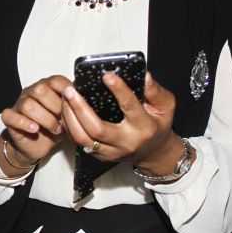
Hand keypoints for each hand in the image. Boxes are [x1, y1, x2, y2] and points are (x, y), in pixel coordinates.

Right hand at [0, 75, 71, 162]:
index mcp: (47, 87)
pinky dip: (24, 123)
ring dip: (45, 119)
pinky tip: (35, 129)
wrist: (36, 145)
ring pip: (28, 105)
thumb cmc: (53, 128)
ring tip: (55, 129)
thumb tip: (85, 101)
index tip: (75, 105)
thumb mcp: (67, 116)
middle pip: (40, 90)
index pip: (56, 80)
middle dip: (56, 107)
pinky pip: (10, 116)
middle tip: (64, 121)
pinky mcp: (10, 118)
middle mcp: (31, 92)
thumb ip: (73, 106)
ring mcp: (19, 104)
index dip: (67, 91)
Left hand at [61, 71, 178, 166]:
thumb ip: (156, 92)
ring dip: (70, 118)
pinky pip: (80, 143)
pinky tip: (66, 111)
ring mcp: (111, 152)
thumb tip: (145, 76)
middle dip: (80, 108)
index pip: (129, 107)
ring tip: (65, 98)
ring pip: (83, 139)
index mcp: (143, 127)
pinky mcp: (100, 156)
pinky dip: (70, 127)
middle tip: (71, 90)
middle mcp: (126, 142)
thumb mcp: (166, 107)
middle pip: (97, 129)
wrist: (154, 152)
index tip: (107, 76)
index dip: (118, 89)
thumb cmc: (158, 126)